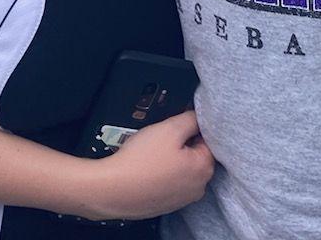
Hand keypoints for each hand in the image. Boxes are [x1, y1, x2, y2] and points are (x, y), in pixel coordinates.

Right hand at [85, 110, 214, 220]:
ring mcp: (182, 199)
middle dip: (182, 144)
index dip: (191, 128)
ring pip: (182, 168)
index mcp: (204, 169)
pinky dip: (162, 173)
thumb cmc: (141, 161)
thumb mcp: (170, 128)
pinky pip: (170, 181)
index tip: (176, 126)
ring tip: (152, 153)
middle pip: (196, 154)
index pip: (207, 139)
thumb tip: (200, 116)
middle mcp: (198, 188)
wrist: (113, 189)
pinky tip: (148, 167)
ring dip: (172, 159)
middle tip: (162, 139)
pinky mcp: (166, 204)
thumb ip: (191, 118)